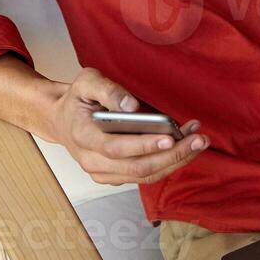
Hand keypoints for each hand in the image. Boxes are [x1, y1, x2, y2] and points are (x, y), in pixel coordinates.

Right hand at [44, 67, 208, 185]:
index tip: (170, 137)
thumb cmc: (77, 100)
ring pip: (145, 175)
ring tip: (198, 141)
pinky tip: (185, 146)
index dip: (144, 145)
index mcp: (83, 136)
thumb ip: (108, 90)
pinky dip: (168, 163)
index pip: (116, 148)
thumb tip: (132, 105)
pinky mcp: (115, 177)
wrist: (61, 120)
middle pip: (137, 167)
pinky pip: (145, 175)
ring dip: (175, 161)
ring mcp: (103, 173)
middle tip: (198, 139)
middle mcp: (92, 161)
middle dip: (172, 155)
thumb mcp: (86, 82)